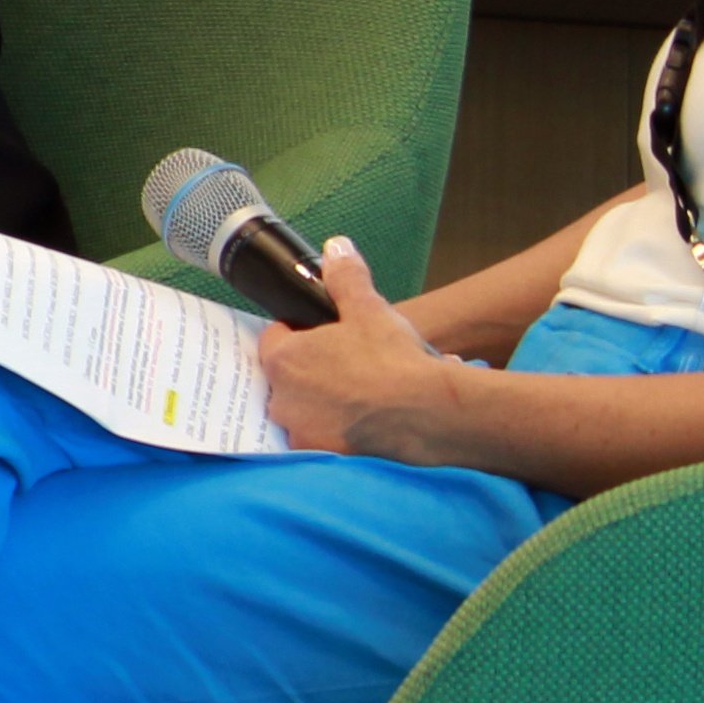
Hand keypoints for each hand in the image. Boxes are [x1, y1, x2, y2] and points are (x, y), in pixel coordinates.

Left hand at [256, 237, 466, 460]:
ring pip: (304, 410)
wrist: (428, 412)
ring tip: (362, 394)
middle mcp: (281, 399)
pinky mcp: (323, 455)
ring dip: (324, 402)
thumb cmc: (393, 359)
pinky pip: (323, 437)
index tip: (324, 338)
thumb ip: (346, 278)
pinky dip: (340, 429)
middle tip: (348, 367)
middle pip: (287, 378)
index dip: (300, 335)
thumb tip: (336, 247)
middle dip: (311, 371)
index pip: (276, 340)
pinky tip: (366, 420)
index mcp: (283, 359)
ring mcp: (301, 430)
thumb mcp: (369, 309)